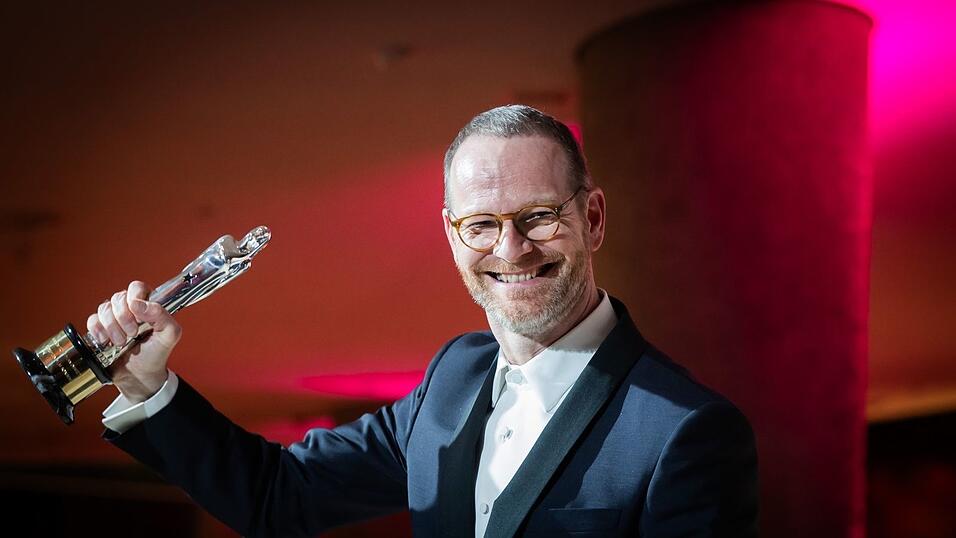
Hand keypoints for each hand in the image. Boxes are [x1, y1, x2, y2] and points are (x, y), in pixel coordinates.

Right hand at [86, 280, 181, 403]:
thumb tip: (137, 304)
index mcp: (148, 304)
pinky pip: (92, 320)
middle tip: (132, 334)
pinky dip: (98, 331)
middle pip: (118, 298)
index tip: (139, 317)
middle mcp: (130, 308)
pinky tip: (107, 342)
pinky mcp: (100, 329)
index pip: (137, 287)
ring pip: (104, 308)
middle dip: (124, 318)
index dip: (134, 299)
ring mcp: (113, 318)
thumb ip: (162, 315)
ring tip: (122, 342)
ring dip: (113, 328)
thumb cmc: (157, 353)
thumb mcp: (170, 335)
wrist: (140, 376)